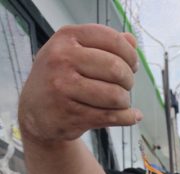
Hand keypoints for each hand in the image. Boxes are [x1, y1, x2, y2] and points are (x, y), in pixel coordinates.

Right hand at [18, 24, 142, 142]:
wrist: (35, 111)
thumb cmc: (61, 77)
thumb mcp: (73, 52)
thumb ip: (103, 44)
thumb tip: (132, 41)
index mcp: (66, 38)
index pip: (111, 39)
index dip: (130, 54)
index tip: (133, 65)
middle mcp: (62, 60)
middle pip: (116, 68)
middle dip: (128, 79)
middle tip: (125, 85)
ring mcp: (65, 88)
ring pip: (115, 95)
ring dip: (125, 100)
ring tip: (120, 101)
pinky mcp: (72, 115)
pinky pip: (112, 117)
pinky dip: (128, 117)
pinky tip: (133, 116)